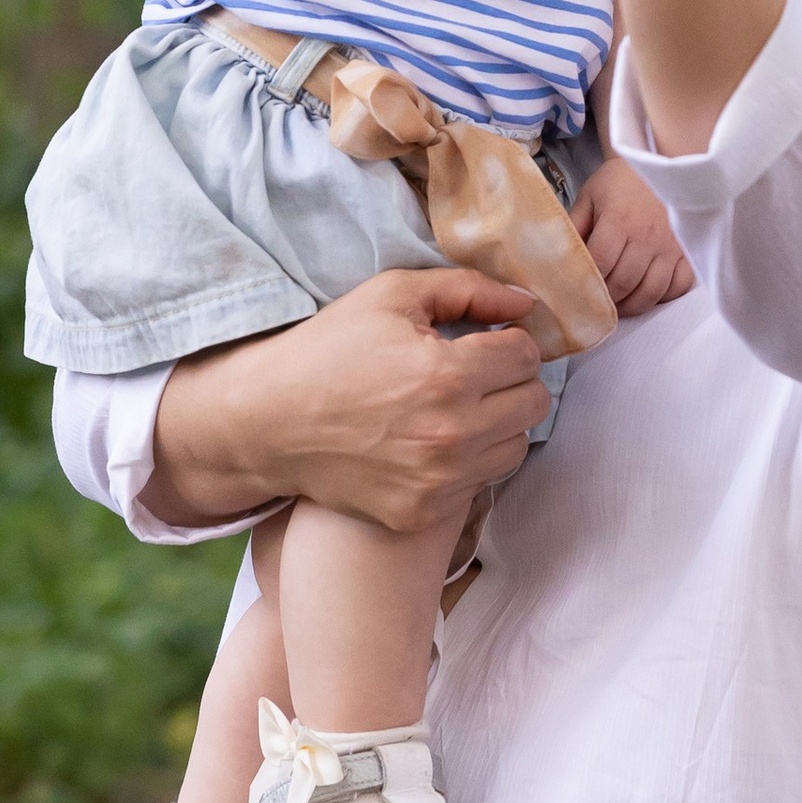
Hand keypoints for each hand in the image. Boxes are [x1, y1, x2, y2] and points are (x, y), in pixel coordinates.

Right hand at [153, 270, 551, 537]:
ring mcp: (438, 482)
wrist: (267, 423)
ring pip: (515, 446)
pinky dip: (469, 460)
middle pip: (533, 403)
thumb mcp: (391, 295)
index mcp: (448, 375)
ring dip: (499, 422)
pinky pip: (480, 482)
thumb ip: (468, 289)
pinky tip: (434, 440)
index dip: (506, 341)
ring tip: (457, 406)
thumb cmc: (328, 351)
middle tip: (474, 372)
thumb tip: (525, 304)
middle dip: (510, 380)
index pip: (527, 356)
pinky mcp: (423, 513)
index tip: (480, 342)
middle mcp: (452, 435)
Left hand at [573, 155, 695, 314]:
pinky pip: (679, 286)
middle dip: (606, 298)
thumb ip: (573, 227)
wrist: (658, 162)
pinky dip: (663, 297)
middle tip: (596, 300)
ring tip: (618, 302)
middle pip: (624, 284)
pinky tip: (648, 292)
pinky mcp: (687, 250)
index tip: (578, 289)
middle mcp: (647, 235)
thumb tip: (557, 259)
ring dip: (631, 305)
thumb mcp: (589, 197)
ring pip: (651, 292)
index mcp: (619, 220)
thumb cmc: (620, 182)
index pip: (600, 264)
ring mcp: (671, 245)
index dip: (587, 283)